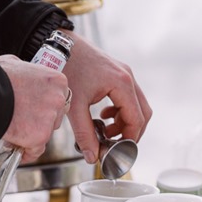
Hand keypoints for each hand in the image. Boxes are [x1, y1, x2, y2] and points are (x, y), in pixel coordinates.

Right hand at [0, 54, 69, 162]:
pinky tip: (19, 152)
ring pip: (47, 133)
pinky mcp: (40, 136)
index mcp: (57, 81)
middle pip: (56, 117)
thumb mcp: (15, 64)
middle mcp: (58, 99)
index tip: (36, 110)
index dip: (46, 106)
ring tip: (17, 134)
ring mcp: (50, 118)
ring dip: (35, 135)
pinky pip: (37, 149)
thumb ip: (26, 71)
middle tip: (25, 122)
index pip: (59, 98)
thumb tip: (22, 73)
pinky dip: (28, 152)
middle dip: (43, 121)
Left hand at [62, 31, 152, 163]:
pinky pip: (128, 97)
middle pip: (143, 113)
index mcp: (121, 84)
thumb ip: (84, 133)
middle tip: (116, 145)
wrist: (58, 45)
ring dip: (125, 122)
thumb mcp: (74, 105)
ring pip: (137, 105)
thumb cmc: (66, 68)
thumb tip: (92, 156)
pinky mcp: (118, 73)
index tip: (119, 151)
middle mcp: (128, 77)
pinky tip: (103, 115)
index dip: (130, 139)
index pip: (137, 119)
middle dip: (131, 132)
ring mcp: (125, 73)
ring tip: (106, 131)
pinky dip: (120, 111)